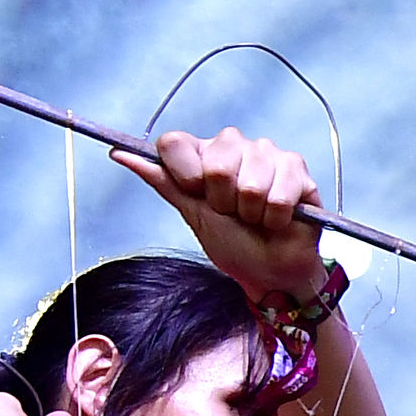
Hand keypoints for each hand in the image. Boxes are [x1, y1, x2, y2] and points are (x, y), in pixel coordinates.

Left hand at [116, 125, 326, 302]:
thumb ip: (162, 181)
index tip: (198, 197)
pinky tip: (280, 219)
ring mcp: (267, 154)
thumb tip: (117, 153)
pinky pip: (279, 194)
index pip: (175, 142)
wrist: (271, 273)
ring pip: (250, 183)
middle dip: (224, 202)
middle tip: (234, 213)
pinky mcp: (297, 170)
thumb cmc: (234, 244)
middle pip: (215, 164)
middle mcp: (234, 145)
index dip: (184, 176)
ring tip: (258, 218)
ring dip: (253, 213)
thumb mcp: (192, 213)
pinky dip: (277, 217)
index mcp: (203, 152)